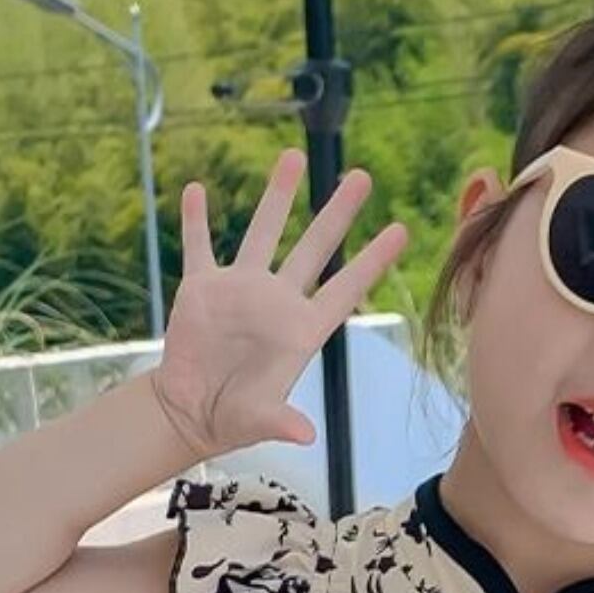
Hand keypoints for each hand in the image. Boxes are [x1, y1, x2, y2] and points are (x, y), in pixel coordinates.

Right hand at [151, 147, 408, 458]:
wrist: (192, 411)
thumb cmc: (234, 418)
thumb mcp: (258, 421)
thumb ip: (281, 422)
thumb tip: (305, 436)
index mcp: (300, 331)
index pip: (345, 290)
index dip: (372, 261)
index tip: (401, 230)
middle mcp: (276, 302)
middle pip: (314, 248)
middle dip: (337, 213)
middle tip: (362, 176)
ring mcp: (240, 290)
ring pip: (262, 231)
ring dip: (276, 195)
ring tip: (292, 156)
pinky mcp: (202, 289)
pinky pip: (199, 246)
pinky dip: (196, 220)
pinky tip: (197, 191)